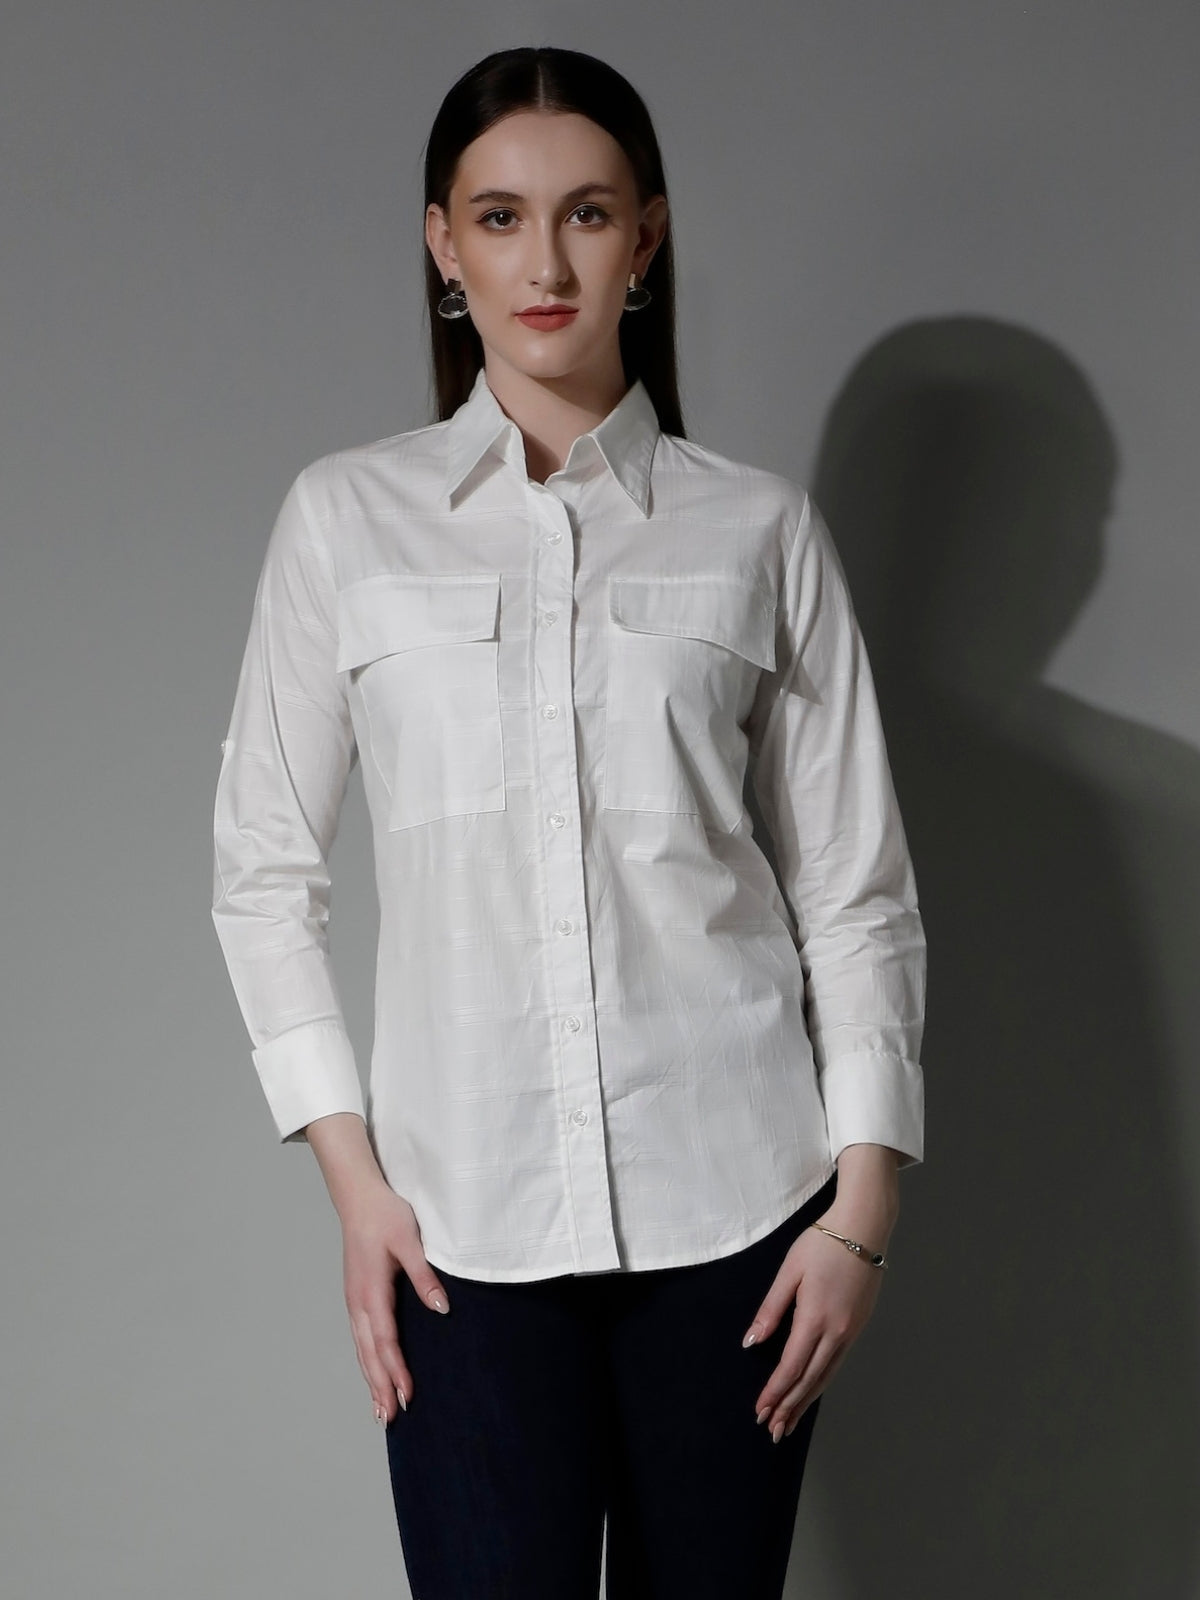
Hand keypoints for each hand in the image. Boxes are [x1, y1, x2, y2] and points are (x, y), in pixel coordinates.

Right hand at [338, 1184, 452, 1425]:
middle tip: (390, 1420)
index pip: (386, 1341)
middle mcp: (358, 1302)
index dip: (397, 1371)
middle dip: (380, 1387)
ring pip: (362, 1349)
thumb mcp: (409, 1242)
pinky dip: (367, 1360)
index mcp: (371, 1292)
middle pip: (369, 1354)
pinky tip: (373, 1373)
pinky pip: (361, 1337)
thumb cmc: (385, 1216)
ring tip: (380, 1410)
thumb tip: (441, 1308)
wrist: (358, 1197)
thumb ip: (424, 1276)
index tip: (408, 1396)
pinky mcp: (356, 1297)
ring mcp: (354, 1301)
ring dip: (371, 1380)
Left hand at [743, 1211, 886, 1442]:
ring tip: (790, 1422)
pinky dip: (822, 1383)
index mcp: (815, 1318)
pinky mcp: (858, 1326)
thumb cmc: (822, 1244)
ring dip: (806, 1401)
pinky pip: (837, 1363)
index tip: (760, 1410)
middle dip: (789, 1407)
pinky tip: (812, 1391)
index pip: (791, 1366)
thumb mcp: (789, 1271)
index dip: (775, 1392)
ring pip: (826, 1376)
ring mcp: (851, 1332)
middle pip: (810, 1380)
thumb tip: (751, 1342)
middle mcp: (836, 1332)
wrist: (864, 1228)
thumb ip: (771, 1309)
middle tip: (773, 1430)